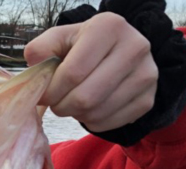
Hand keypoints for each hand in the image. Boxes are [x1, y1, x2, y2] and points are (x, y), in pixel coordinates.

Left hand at [25, 13, 157, 132]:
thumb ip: (41, 51)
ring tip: (74, 103)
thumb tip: (36, 76)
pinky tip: (90, 109)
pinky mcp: (149, 99)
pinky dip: (92, 122)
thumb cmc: (84, 47)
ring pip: (97, 113)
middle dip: (62, 106)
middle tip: (57, 103)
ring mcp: (146, 75)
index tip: (44, 94)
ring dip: (77, 115)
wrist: (120, 53)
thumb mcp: (61, 39)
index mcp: (109, 27)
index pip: (72, 73)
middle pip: (85, 98)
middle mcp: (135, 47)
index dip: (52, 91)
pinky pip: (110, 124)